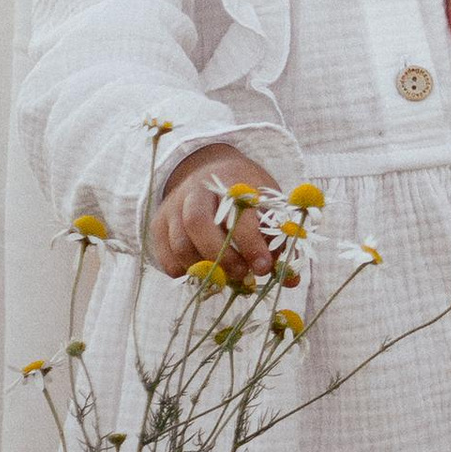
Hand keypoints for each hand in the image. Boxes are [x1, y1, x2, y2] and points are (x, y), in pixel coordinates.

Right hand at [149, 147, 273, 280]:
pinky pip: (166, 256)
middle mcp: (196, 189)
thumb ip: (278, 240)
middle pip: (198, 223)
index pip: (236, 210)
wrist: (210, 170)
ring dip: (203, 268)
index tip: (264, 266)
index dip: (250, 242)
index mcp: (229, 180)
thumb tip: (291, 280)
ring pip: (179, 242)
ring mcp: (174, 206)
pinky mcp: (159, 223)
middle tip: (242, 275)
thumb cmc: (245, 193)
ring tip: (225, 278)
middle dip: (222, 256)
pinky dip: (185, 272)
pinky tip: (204, 274)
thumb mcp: (267, 204)